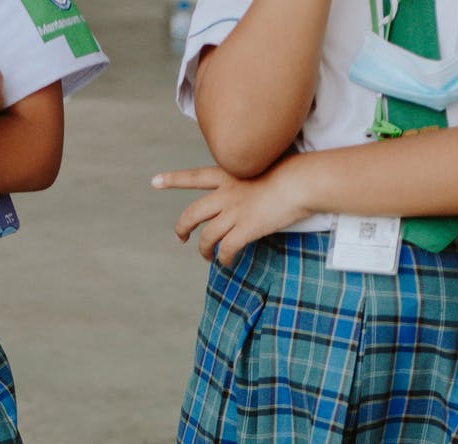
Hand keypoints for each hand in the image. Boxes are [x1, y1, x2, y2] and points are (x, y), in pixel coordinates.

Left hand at [155, 158, 312, 267]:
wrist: (303, 180)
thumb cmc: (294, 172)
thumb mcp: (265, 167)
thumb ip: (251, 179)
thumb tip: (254, 191)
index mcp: (229, 175)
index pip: (194, 177)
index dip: (173, 180)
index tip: (154, 181)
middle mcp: (226, 194)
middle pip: (191, 214)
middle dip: (181, 229)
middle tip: (181, 238)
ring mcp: (234, 212)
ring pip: (206, 237)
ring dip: (204, 251)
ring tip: (208, 257)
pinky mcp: (245, 229)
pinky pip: (226, 250)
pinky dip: (224, 259)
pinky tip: (227, 262)